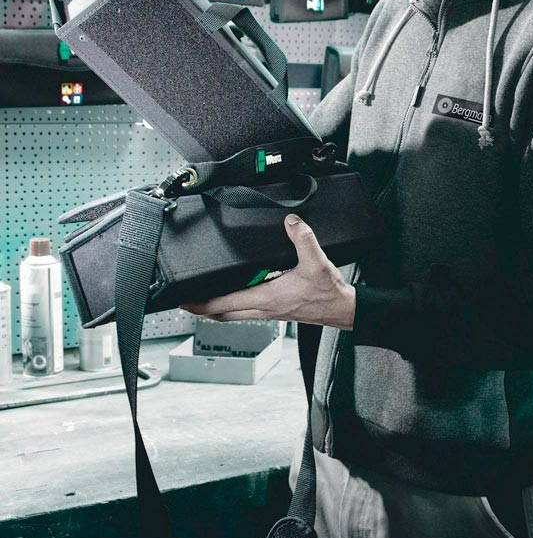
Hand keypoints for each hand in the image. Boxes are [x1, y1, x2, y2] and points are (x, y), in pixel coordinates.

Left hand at [179, 214, 355, 329]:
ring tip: (205, 299)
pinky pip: (246, 312)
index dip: (201, 304)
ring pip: (234, 316)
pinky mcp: (276, 311)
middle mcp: (264, 309)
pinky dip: (233, 307)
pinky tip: (236, 296)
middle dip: (202, 309)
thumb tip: (290, 221)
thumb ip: (303, 238)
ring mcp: (269, 312)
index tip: (185, 301)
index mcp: (267, 298)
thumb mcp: (317, 262)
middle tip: (186, 302)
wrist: (342, 309)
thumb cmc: (329, 292)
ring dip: (217, 310)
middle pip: (223, 315)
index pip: (225, 305)